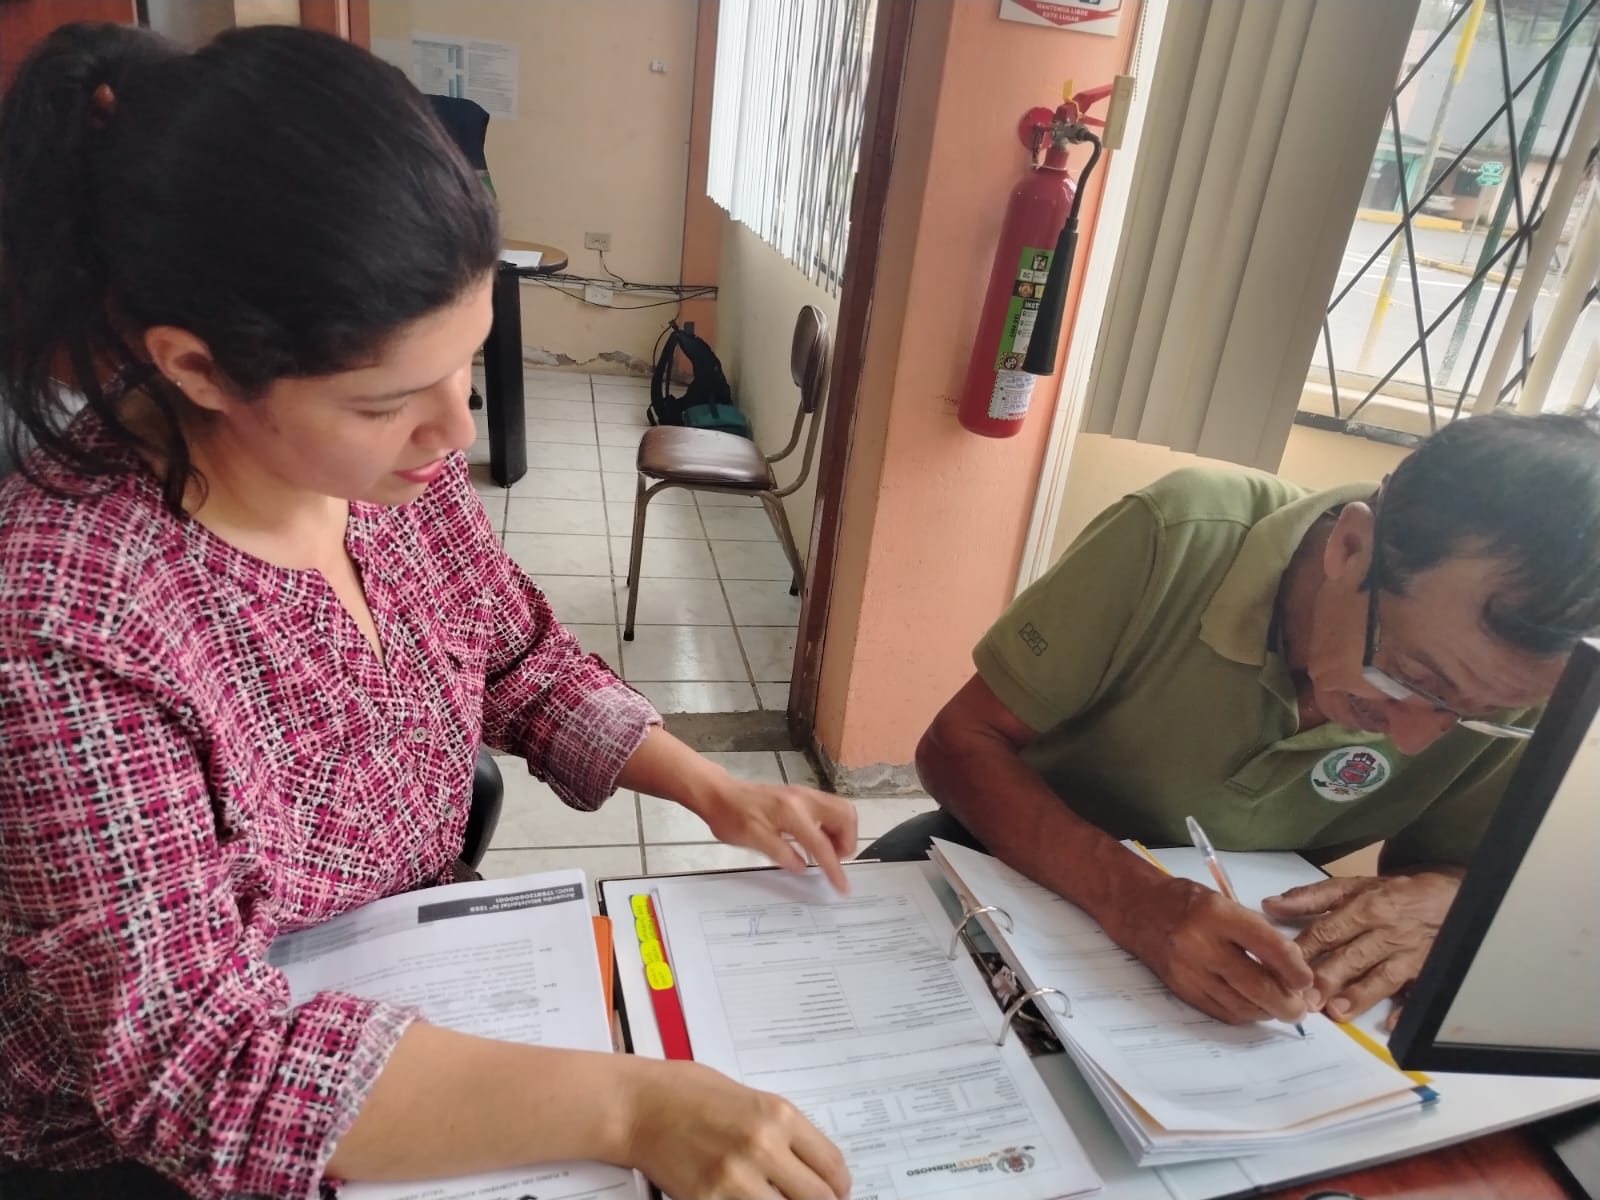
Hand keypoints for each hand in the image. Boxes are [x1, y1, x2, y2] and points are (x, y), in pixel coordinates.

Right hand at [622, 1058, 849, 1199]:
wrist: (638, 1106)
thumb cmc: (687, 1093)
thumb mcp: (749, 1098)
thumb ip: (782, 1131)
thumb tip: (811, 1164)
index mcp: (778, 1115)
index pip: (832, 1166)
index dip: (841, 1187)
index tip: (837, 1192)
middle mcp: (762, 1147)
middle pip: (818, 1199)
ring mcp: (735, 1179)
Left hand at [690, 777, 857, 893]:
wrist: (718, 793)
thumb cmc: (731, 817)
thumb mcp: (752, 840)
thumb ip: (780, 853)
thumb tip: (804, 868)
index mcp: (792, 813)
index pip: (822, 844)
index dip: (834, 868)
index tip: (842, 887)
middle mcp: (804, 799)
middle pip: (846, 816)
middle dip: (847, 842)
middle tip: (833, 861)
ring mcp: (805, 794)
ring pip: (841, 810)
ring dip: (842, 833)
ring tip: (826, 853)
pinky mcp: (801, 795)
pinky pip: (829, 808)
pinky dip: (832, 826)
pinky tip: (816, 841)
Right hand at [1122, 877, 1315, 1024]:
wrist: (1135, 909)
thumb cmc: (1184, 901)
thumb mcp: (1223, 902)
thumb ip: (1255, 931)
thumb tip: (1292, 966)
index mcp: (1216, 914)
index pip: (1269, 947)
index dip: (1295, 969)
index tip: (1306, 979)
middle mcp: (1201, 944)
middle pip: (1257, 986)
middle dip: (1287, 1003)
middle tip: (1300, 1008)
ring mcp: (1189, 971)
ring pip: (1242, 1006)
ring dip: (1267, 1012)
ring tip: (1279, 1008)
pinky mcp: (1181, 990)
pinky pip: (1222, 1012)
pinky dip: (1244, 1014)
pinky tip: (1252, 1006)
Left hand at [1262, 872, 1459, 1022]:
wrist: (1450, 897)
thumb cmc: (1392, 894)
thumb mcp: (1352, 886)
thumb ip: (1310, 897)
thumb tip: (1270, 906)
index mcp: (1364, 908)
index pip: (1328, 930)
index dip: (1305, 949)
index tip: (1281, 966)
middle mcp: (1385, 933)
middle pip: (1354, 956)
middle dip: (1329, 978)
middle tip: (1305, 999)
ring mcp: (1409, 956)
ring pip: (1382, 977)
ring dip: (1361, 995)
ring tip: (1337, 1012)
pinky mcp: (1428, 974)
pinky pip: (1418, 994)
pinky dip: (1407, 1010)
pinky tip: (1393, 1025)